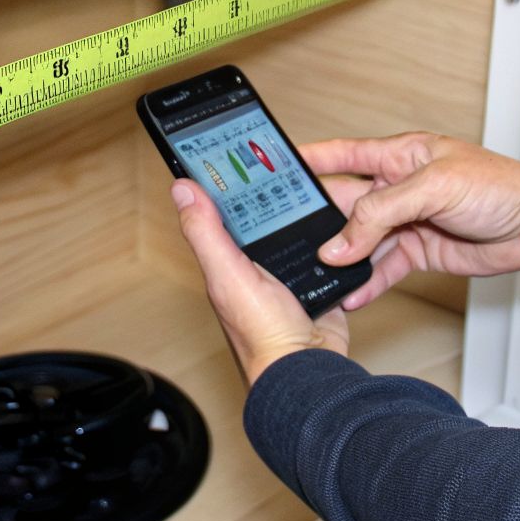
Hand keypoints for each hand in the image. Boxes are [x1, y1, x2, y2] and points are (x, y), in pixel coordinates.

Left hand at [171, 179, 349, 386]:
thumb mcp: (228, 275)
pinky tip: (337, 223)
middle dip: (274, 192)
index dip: (224, 181)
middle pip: (262, 217)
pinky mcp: (315, 285)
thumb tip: (182, 188)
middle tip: (285, 161)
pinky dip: (331, 240)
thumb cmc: (263, 335)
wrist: (309, 371)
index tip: (232, 149)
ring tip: (316, 185)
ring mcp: (285, 276)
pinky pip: (324, 253)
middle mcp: (252, 267)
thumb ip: (206, 232)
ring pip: (295, 232)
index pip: (220, 210)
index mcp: (226, 260)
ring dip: (306, 215)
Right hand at [302, 133, 519, 310]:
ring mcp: (406, 221)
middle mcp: (397, 187)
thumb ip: (381, 213)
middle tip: (285, 238)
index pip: (341, 154)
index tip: (274, 168)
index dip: (308, 160)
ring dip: (341, 259)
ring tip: (316, 276)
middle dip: (317, 221)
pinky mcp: (418, 251)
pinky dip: (366, 283)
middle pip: (343, 203)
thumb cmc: (499, 188)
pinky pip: (382, 268)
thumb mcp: (434, 188)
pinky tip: (351, 295)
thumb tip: (340, 242)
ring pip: (359, 241)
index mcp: (398, 156)